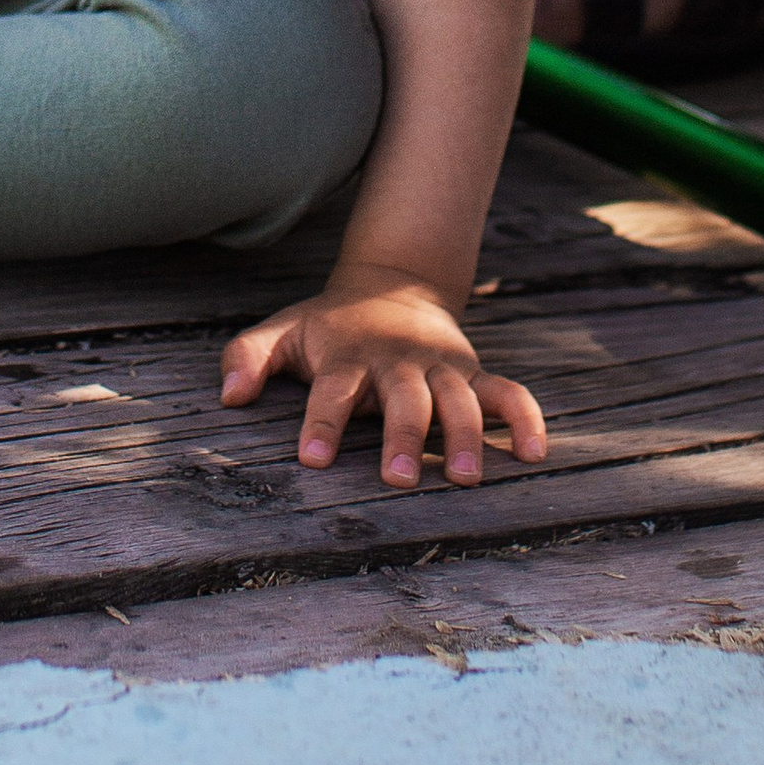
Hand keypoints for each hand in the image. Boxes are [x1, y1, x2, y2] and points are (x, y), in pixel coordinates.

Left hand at [219, 276, 545, 487]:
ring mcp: (440, 367)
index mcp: (347, 357)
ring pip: (457, 400)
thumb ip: (247, 356)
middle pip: (403, 400)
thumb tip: (229, 396)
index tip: (312, 458)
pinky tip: (534, 452)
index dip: (322, 421)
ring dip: (463, 436)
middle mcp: (397, 363)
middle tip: (396, 480)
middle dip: (401, 438)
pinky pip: (507, 393)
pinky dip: (525, 417)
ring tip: (464, 478)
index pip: (332, 390)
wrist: (392, 284)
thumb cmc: (328, 327)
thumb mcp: (282, 331)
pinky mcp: (472, 373)